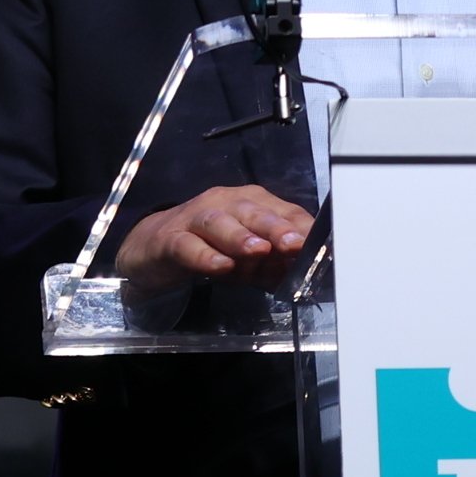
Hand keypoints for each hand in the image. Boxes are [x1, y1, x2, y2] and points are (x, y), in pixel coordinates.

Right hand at [114, 185, 315, 295]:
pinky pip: (188, 245)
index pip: (282, 211)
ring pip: (220, 222)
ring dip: (241, 237)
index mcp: (251, 203)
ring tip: (259, 251)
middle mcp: (225, 203)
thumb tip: (305, 273)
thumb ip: (275, 263)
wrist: (155, 249)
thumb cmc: (210, 246)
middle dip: (276, 227)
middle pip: (253, 211)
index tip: (321, 245)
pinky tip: (221, 267)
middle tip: (294, 244)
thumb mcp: (248, 257)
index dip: (301, 228)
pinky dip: (205, 256)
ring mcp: (195, 218)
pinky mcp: (170, 239)